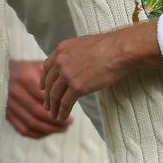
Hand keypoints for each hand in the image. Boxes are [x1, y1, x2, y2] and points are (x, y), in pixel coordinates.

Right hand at [6, 60, 71, 137]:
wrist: (0, 72)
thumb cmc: (26, 69)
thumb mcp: (37, 66)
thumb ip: (51, 76)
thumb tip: (68, 87)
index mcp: (25, 79)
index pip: (43, 98)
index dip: (58, 106)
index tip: (69, 109)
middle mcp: (15, 92)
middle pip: (38, 113)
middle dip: (55, 121)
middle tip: (69, 123)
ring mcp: (9, 105)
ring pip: (31, 123)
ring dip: (49, 129)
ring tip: (62, 129)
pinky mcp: (7, 114)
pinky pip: (23, 129)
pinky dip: (37, 134)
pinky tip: (48, 132)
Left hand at [43, 22, 160, 121]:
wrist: (119, 50)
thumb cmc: (108, 46)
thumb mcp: (83, 44)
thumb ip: (74, 55)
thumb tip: (75, 65)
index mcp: (61, 50)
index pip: (47, 67)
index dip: (44, 80)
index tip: (43, 88)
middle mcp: (60, 61)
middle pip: (49, 83)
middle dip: (47, 96)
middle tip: (47, 105)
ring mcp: (67, 74)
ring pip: (55, 95)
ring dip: (53, 107)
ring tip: (53, 115)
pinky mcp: (77, 87)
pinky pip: (65, 103)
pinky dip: (62, 112)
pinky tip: (61, 117)